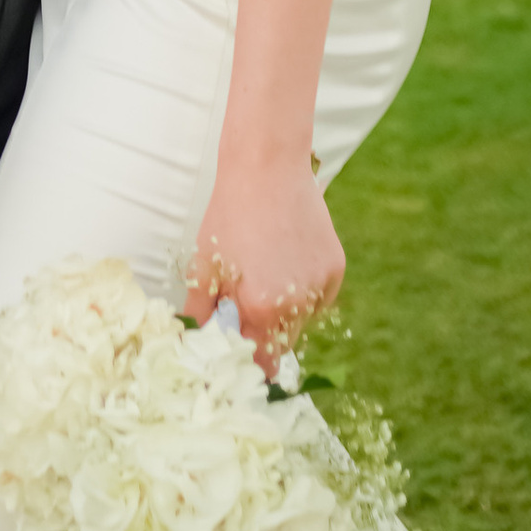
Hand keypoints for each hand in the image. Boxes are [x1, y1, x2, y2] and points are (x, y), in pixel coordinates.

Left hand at [185, 153, 345, 372]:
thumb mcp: (204, 266)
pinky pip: (319, 297)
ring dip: (284, 312)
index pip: (260, 362)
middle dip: (264, 334)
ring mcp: (321, 286)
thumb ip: (201, 314)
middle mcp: (297, 303)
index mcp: (261, 308)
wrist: (266, 167)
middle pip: (282, 344)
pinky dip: (304, 291)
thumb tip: (195, 345)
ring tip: (266, 271)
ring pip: (301, 320)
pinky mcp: (336, 268)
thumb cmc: (229, 214)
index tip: (239, 353)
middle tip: (247, 304)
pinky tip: (287, 261)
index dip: (248, 361)